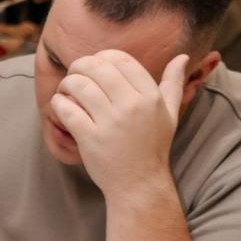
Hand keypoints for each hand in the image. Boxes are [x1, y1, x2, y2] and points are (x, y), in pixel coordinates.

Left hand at [50, 49, 186, 195]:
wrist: (139, 184)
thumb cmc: (152, 147)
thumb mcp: (169, 114)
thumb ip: (173, 84)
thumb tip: (182, 56)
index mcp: (150, 97)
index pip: (121, 60)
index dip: (102, 56)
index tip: (94, 64)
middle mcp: (132, 106)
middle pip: (97, 68)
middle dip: (80, 65)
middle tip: (75, 74)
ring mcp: (110, 123)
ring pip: (79, 85)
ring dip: (67, 83)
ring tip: (67, 89)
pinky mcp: (90, 138)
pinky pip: (66, 109)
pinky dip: (58, 103)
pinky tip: (60, 105)